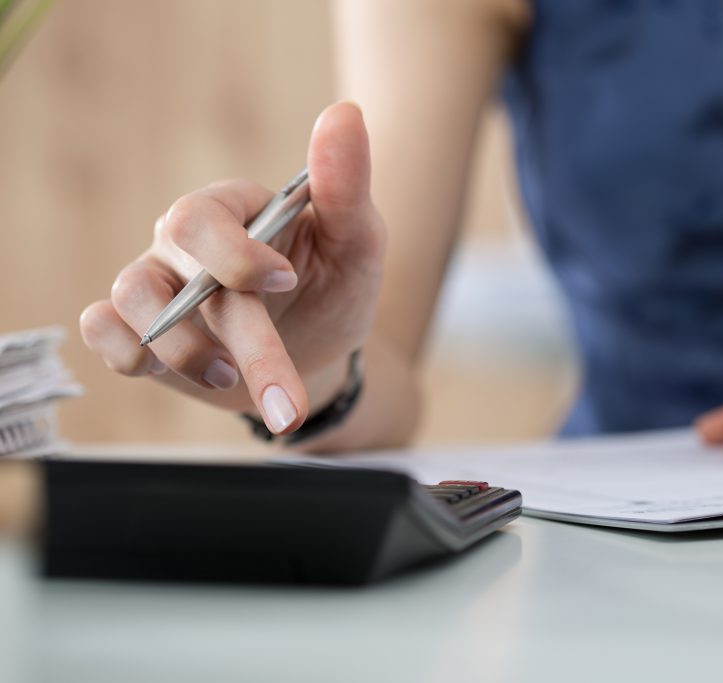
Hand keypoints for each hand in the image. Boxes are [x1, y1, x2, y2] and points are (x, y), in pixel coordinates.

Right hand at [80, 103, 385, 434]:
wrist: (319, 352)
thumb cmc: (334, 287)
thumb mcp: (357, 244)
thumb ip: (346, 187)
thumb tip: (345, 114)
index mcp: (235, 209)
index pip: (204, 218)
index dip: (235, 255)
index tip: (287, 284)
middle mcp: (185, 240)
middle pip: (177, 268)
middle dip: (236, 336)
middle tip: (284, 396)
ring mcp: (157, 281)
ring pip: (130, 297)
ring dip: (182, 350)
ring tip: (230, 378)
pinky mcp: (138, 328)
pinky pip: (101, 329)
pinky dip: (123, 353)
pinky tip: (163, 370)